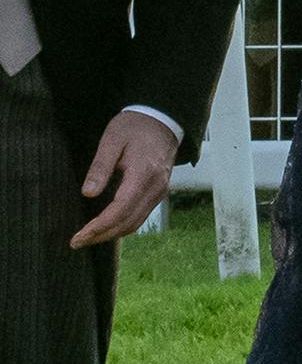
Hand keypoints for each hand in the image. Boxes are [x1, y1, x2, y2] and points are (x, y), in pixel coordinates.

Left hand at [69, 115, 176, 250]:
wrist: (163, 121)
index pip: (120, 210)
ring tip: (89, 237)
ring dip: (112, 234)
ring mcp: (160, 192)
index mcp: (143, 175)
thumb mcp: (112, 140)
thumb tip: (88, 194)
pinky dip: (123, 226)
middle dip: (102, 235)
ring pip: (136, 223)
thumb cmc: (134, 127)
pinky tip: (107, 226)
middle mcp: (155, 188)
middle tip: (77, 242)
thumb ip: (100, 167)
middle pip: (128, 222)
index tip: (79, 236)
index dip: (99, 227)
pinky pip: (141, 216)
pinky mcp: (158, 193)